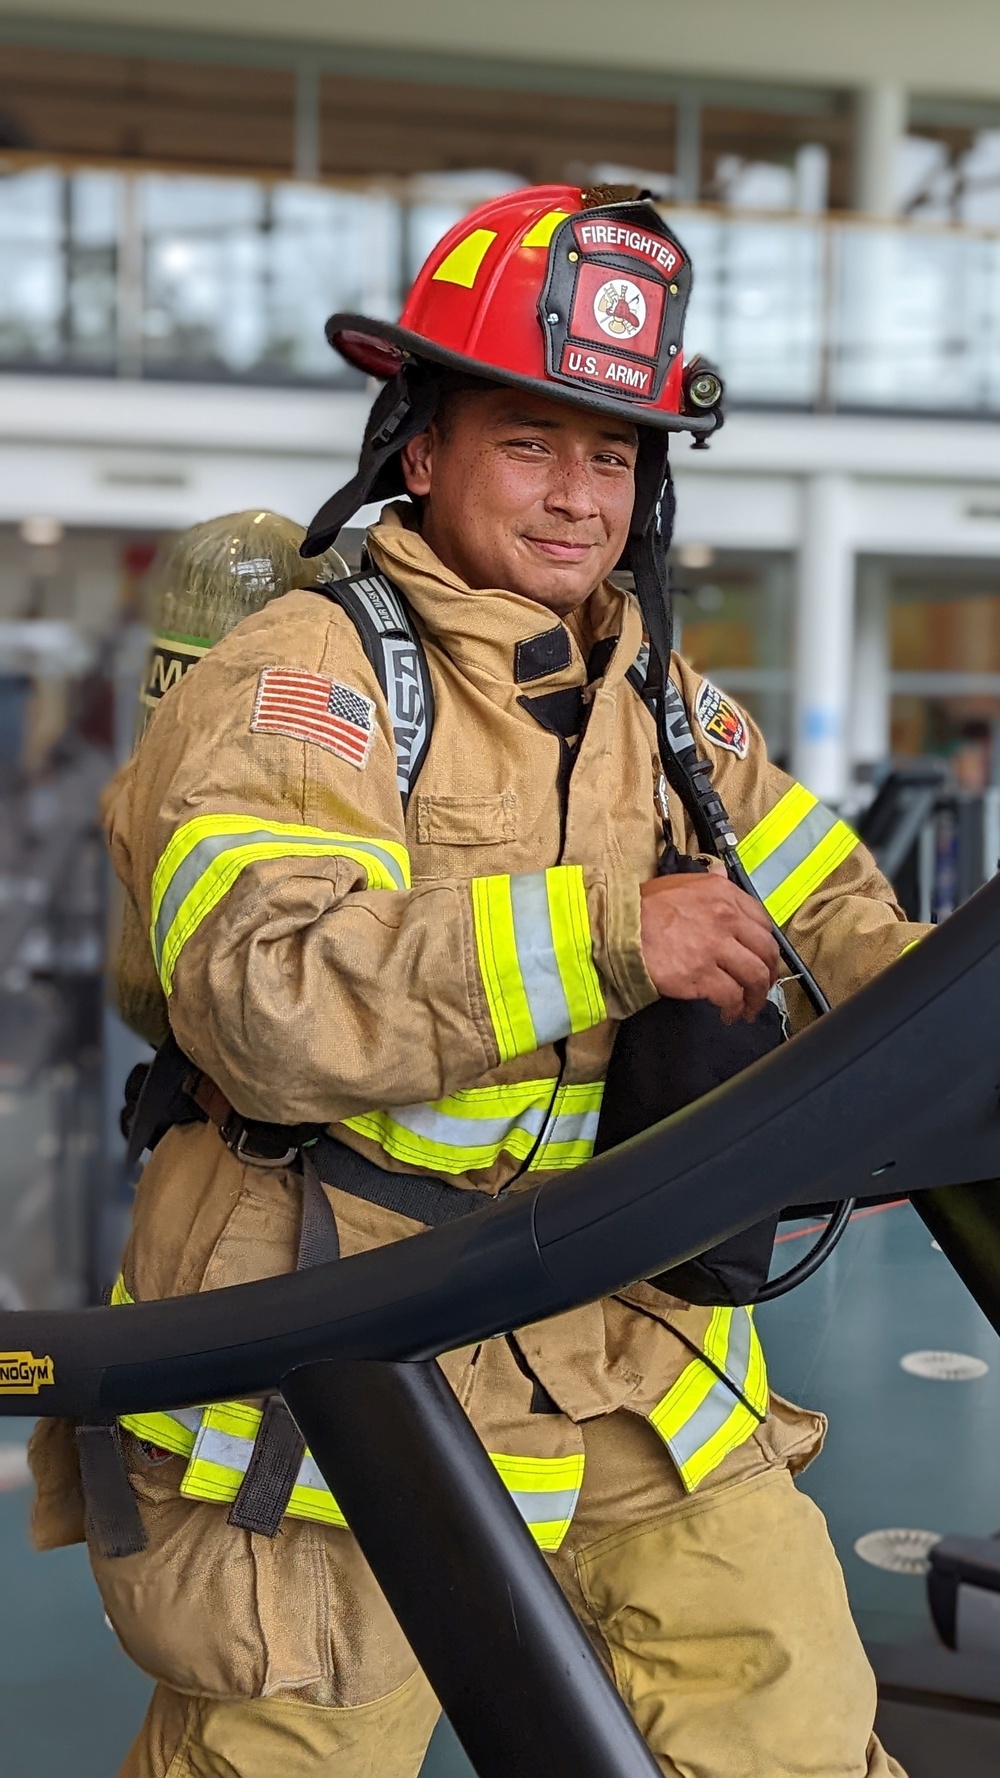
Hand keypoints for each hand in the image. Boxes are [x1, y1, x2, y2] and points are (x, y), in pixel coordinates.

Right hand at [639, 872, 780, 1022]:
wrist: (619, 929)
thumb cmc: (644, 907)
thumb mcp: (682, 883)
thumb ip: (710, 884)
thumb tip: (725, 877)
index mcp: (724, 894)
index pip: (763, 922)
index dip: (766, 945)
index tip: (763, 958)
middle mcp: (726, 918)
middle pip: (766, 951)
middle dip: (769, 974)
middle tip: (762, 987)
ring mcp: (715, 947)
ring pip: (754, 976)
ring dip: (756, 996)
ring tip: (748, 1007)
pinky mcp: (702, 974)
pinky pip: (731, 995)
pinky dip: (734, 1008)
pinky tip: (728, 1014)